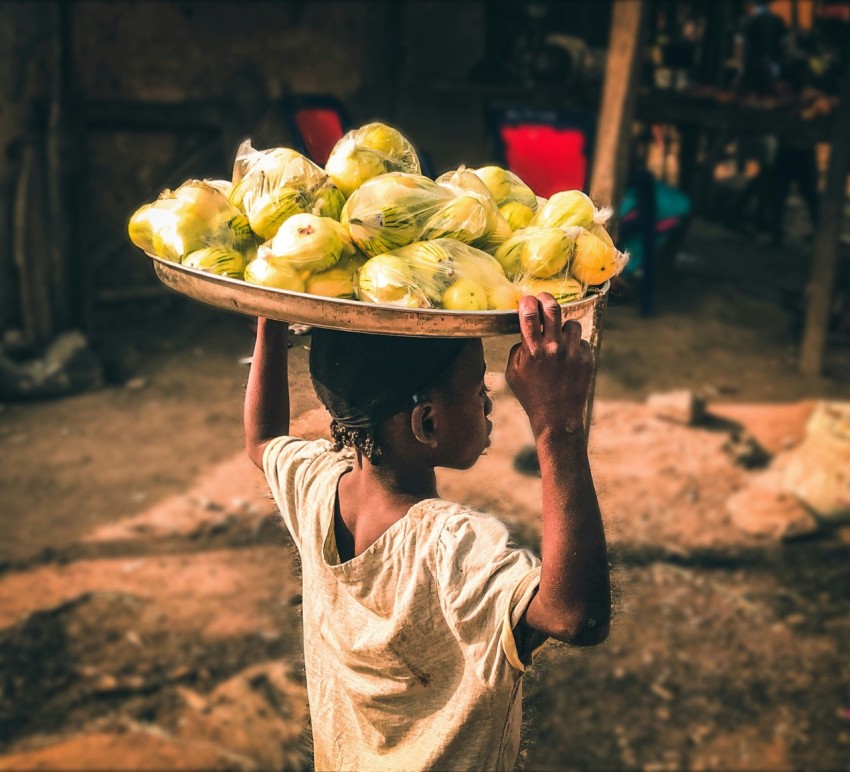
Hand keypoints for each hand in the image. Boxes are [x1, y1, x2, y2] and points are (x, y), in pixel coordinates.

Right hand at [506, 294, 593, 436]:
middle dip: (546, 299)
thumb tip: (526, 333)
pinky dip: (574, 345)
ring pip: (571, 324)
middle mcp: (554, 348)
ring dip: (563, 328)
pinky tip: (568, 358)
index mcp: (533, 350)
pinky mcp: (587, 358)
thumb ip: (518, 349)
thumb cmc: (531, 395)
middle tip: (543, 298)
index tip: (527, 299)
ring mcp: (573, 352)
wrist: (557, 417)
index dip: (528, 302)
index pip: (530, 314)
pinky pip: (581, 341)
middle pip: (553, 308)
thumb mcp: (513, 373)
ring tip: (558, 340)